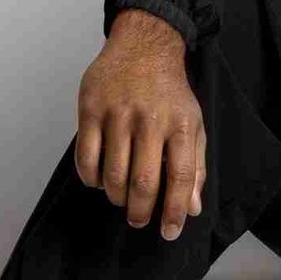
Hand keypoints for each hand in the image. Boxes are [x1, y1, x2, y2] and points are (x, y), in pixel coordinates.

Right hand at [76, 11, 205, 241]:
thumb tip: (192, 207)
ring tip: (121, 200)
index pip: (180, 178)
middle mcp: (150, 120)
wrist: (144, 47)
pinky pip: (86, 156)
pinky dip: (92, 177)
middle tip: (139, 220)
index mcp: (181, 125)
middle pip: (144, 181)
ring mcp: (118, 114)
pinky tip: (100, 179)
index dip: (174, 211)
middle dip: (141, 211)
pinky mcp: (91, 109)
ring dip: (116, 197)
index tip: (169, 232)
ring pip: (113, 174)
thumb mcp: (193, 124)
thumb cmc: (170, 92)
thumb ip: (194, 166)